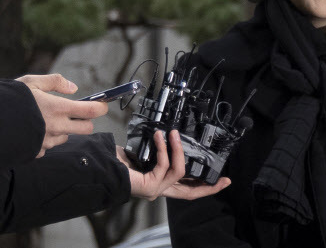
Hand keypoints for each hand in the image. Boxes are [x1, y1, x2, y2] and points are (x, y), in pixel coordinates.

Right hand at [17, 74, 107, 157]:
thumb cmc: (11, 100)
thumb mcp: (31, 83)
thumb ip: (55, 82)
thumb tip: (73, 88)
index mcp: (58, 109)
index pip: (92, 111)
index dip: (101, 107)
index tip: (101, 104)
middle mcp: (57, 127)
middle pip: (87, 129)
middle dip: (85, 121)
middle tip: (76, 113)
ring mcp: (47, 141)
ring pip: (67, 137)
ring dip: (64, 130)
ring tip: (46, 120)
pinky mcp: (37, 151)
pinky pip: (48, 146)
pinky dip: (46, 139)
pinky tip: (34, 131)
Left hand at [115, 130, 230, 200]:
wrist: (99, 168)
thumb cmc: (117, 161)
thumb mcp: (146, 156)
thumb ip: (160, 154)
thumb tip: (171, 137)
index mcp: (161, 184)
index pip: (188, 189)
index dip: (205, 186)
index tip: (222, 180)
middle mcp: (161, 190)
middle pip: (191, 193)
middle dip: (210, 186)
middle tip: (225, 179)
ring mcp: (156, 190)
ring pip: (180, 171)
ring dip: (178, 149)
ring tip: (173, 133)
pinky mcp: (150, 186)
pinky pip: (164, 164)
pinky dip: (164, 148)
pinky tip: (159, 137)